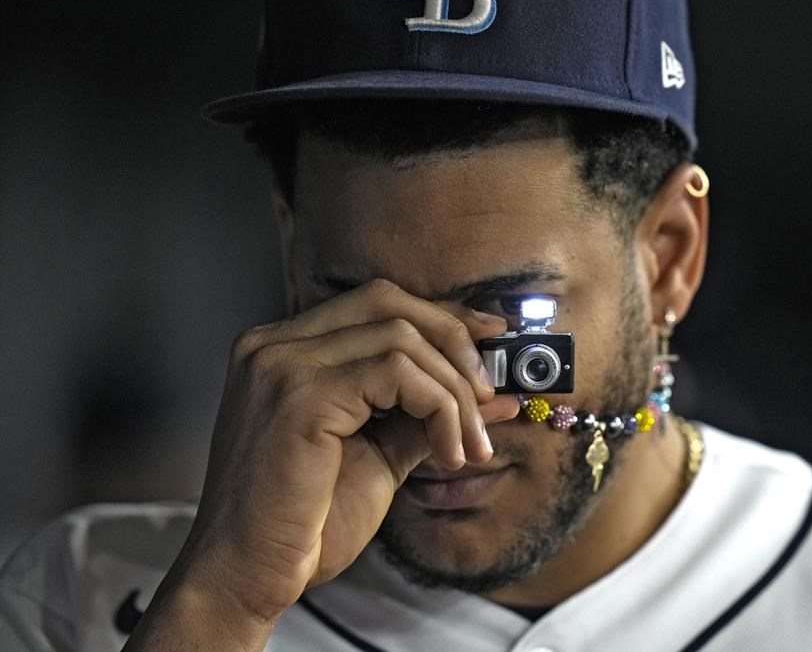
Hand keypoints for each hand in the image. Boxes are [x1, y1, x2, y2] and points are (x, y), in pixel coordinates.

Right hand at [128, 279, 517, 647]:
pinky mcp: (300, 396)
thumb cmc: (304, 523)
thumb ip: (429, 415)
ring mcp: (282, 365)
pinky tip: (446, 451)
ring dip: (454, 392)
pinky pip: (398, 373)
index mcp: (284, 350)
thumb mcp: (379, 454)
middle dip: (454, 340)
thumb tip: (498, 396)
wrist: (246, 576)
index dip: (441, 316)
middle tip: (488, 393)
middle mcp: (274, 344)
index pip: (376, 303)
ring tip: (467, 445)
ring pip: (402, 338)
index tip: (490, 338)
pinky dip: (439, 407)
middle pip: (389, 301)